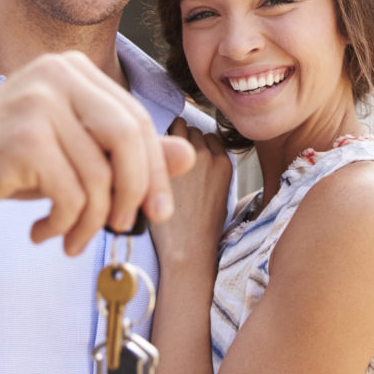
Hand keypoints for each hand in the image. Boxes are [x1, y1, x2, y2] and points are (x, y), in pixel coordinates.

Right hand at [0, 51, 196, 254]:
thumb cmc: (6, 160)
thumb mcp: (72, 153)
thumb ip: (127, 152)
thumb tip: (188, 156)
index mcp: (74, 69)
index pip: (137, 120)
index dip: (155, 170)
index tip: (156, 211)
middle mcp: (58, 74)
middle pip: (129, 140)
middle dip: (136, 192)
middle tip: (125, 228)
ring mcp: (39, 101)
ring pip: (100, 175)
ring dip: (93, 221)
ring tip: (72, 239)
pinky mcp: (23, 137)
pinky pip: (72, 194)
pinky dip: (66, 224)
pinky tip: (43, 233)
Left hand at [152, 117, 231, 267]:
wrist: (187, 247)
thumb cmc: (200, 227)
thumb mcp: (220, 195)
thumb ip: (211, 170)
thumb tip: (196, 157)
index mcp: (225, 163)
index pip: (209, 136)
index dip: (196, 145)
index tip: (184, 157)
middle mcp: (209, 155)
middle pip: (193, 129)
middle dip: (181, 138)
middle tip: (167, 157)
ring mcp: (188, 156)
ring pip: (178, 127)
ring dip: (168, 137)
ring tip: (156, 155)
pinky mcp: (168, 160)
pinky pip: (162, 136)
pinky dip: (155, 143)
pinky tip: (149, 158)